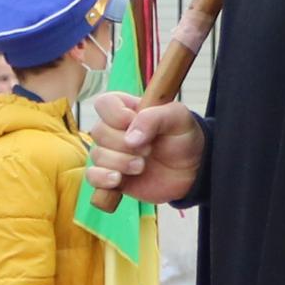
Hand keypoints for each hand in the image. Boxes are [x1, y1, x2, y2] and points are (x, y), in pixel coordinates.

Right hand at [86, 90, 202, 203]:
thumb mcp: (178, 118)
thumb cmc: (184, 137)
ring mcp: (111, 153)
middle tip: (149, 150)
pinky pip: (92, 177)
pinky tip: (119, 180)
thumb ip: (154, 118)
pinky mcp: (111, 176)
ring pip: (97, 155)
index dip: (116, 115)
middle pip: (99, 132)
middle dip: (124, 144)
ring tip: (142, 167)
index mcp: (127, 108)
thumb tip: (130, 138)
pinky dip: (102, 179)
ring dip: (120, 163)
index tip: (134, 123)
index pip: (104, 104)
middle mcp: (114, 130)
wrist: (193, 170)